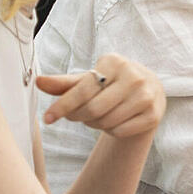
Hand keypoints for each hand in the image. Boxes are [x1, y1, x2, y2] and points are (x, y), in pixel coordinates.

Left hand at [35, 55, 163, 139]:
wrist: (147, 91)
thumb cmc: (110, 84)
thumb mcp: (87, 80)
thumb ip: (63, 83)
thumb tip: (38, 81)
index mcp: (115, 62)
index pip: (83, 90)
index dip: (62, 106)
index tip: (47, 118)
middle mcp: (135, 76)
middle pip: (93, 109)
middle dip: (78, 116)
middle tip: (76, 115)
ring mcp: (147, 96)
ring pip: (106, 122)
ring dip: (94, 124)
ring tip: (96, 116)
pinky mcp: (154, 115)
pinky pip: (121, 131)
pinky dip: (111, 131)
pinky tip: (114, 121)